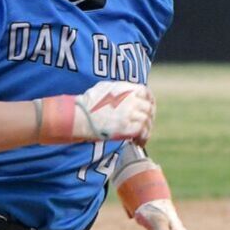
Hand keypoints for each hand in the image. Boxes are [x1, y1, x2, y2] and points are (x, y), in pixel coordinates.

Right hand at [36, 81, 152, 144]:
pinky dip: (142, 138)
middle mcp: (130, 100)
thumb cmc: (87, 103)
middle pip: (148, 108)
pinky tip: (137, 142)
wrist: (79, 115)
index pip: (146, 93)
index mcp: (125, 89)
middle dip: (149, 118)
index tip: (148, 109)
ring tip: (141, 137)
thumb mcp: (103, 88)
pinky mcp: (126, 127)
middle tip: (144, 126)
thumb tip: (123, 92)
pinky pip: (141, 132)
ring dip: (146, 130)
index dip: (150, 101)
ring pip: (146, 121)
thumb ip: (118, 89)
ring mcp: (129, 113)